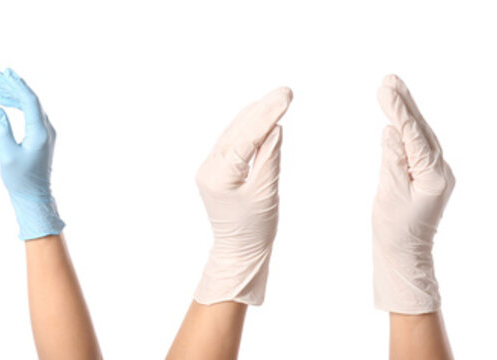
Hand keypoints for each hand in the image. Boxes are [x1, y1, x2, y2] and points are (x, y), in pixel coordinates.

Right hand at [0, 68, 63, 239]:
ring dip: (11, 93)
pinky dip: (16, 104)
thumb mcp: (7, 156)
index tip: (4, 72)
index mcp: (40, 132)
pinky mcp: (40, 136)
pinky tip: (1, 101)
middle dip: (10, 84)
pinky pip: (29, 113)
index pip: (29, 101)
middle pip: (29, 99)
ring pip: (29, 105)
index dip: (16, 85)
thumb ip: (1, 131)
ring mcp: (45, 131)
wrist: (34, 196)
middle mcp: (46, 129)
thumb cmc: (20, 179)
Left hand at [194, 87, 291, 305]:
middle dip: (262, 109)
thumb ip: (269, 158)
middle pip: (238, 129)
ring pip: (235, 132)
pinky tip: (261, 116)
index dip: (267, 114)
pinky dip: (249, 127)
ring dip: (256, 114)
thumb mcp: (266, 193)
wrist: (239, 252)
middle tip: (286, 92)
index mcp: (219, 175)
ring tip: (277, 98)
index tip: (286, 97)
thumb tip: (275, 127)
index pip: (246, 136)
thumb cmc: (255, 229)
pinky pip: (233, 142)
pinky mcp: (217, 169)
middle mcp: (210, 167)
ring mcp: (211, 167)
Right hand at [373, 75, 454, 313]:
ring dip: (407, 113)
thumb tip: (392, 130)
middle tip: (390, 79)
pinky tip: (399, 117)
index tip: (385, 89)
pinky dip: (409, 130)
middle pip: (422, 130)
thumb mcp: (389, 193)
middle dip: (406, 104)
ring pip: (422, 136)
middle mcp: (442, 171)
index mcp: (433, 176)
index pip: (414, 136)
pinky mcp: (431, 177)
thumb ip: (392, 160)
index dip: (399, 110)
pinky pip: (420, 147)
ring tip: (392, 88)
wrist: (405, 256)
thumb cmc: (394, 231)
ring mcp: (439, 174)